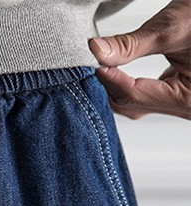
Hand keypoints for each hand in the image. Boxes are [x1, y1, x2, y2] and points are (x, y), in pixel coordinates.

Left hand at [88, 0, 190, 119]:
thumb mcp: (172, 27)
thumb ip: (131, 44)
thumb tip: (96, 51)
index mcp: (188, 100)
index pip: (134, 96)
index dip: (110, 79)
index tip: (94, 63)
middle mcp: (187, 108)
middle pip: (132, 105)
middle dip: (112, 85)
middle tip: (96, 62)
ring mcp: (183, 104)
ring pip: (136, 104)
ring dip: (118, 86)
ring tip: (107, 63)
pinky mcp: (179, 95)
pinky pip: (146, 98)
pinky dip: (131, 85)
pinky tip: (119, 70)